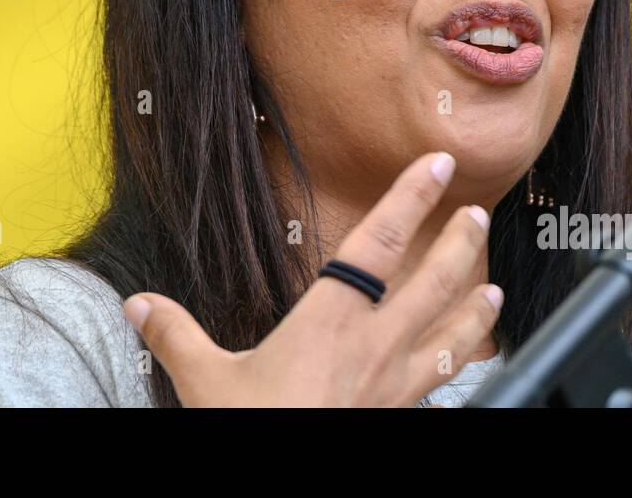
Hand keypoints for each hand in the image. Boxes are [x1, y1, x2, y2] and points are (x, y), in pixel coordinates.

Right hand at [121, 151, 502, 405]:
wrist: (284, 488)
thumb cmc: (253, 429)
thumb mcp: (204, 381)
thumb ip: (175, 335)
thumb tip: (138, 305)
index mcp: (329, 321)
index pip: (379, 243)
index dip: (409, 198)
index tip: (434, 165)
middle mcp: (373, 348)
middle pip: (431, 282)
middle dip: (458, 242)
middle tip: (477, 212)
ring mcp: (392, 387)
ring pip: (450, 337)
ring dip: (475, 310)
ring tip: (493, 288)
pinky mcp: (397, 416)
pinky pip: (440, 386)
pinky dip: (460, 368)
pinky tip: (466, 364)